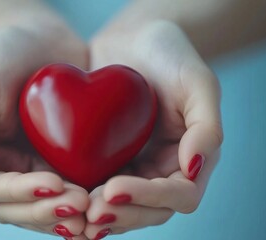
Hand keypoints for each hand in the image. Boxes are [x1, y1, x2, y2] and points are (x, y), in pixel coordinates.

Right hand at [0, 24, 90, 238]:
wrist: (46, 41)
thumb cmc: (6, 54)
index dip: (18, 193)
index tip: (53, 182)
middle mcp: (5, 169)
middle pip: (17, 210)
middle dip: (47, 211)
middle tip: (81, 202)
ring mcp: (34, 170)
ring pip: (44, 210)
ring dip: (65, 216)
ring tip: (93, 210)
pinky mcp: (63, 165)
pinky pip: (70, 193)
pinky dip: (84, 206)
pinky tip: (103, 204)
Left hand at [83, 20, 222, 237]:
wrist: (135, 38)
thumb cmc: (171, 55)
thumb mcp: (197, 82)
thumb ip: (206, 127)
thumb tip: (193, 170)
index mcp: (189, 159)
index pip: (178, 195)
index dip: (148, 198)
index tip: (114, 188)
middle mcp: (161, 170)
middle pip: (146, 211)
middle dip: (120, 215)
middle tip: (89, 212)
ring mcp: (132, 167)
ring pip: (119, 206)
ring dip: (99, 215)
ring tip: (74, 213)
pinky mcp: (105, 159)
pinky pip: (94, 185)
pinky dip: (80, 197)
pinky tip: (59, 197)